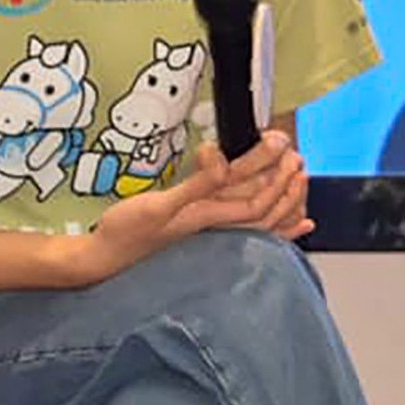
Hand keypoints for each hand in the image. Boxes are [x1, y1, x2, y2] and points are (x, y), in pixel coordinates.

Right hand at [87, 125, 310, 273]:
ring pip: (260, 220)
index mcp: (209, 217)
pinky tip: (294, 223)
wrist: (103, 260)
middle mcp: (216, 227)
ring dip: (284, 201)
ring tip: (301, 180)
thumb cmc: (126, 233)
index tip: (283, 144)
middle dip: (284, 182)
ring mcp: (210, 232)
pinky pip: (247, 230)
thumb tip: (223, 161)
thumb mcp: (157, 205)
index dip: (273, 174)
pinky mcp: (200, 233)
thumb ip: (195, 186)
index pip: (255, 198)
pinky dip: (276, 227)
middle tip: (297, 155)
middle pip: (262, 206)